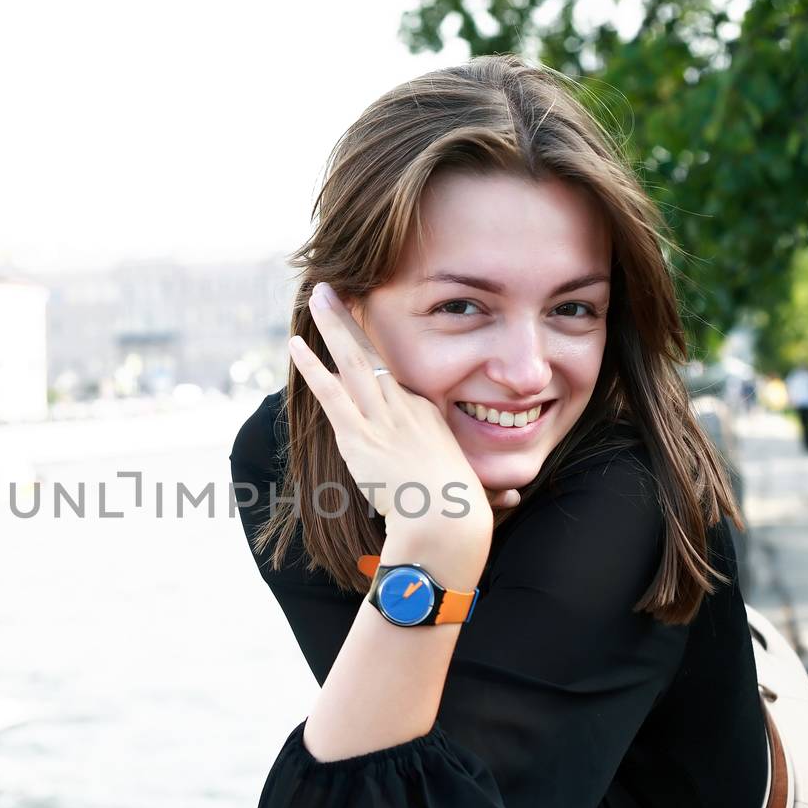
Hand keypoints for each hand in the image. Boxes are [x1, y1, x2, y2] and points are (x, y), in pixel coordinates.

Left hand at [288, 283, 518, 545]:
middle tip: (333, 287)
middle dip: (351, 318)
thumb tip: (510, 503)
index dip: (375, 349)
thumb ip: (489, 493)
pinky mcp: (359, 438)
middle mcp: (404, 408)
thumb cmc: (465, 514)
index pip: (393, 376)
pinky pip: (332, 393)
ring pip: (354, 361)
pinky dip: (313, 367)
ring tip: (318, 295)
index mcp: (427, 415)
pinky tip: (296, 345)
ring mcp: (381, 420)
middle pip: (373, 354)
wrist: (449, 519)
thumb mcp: (478, 492)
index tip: (359, 326)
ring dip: (333, 325)